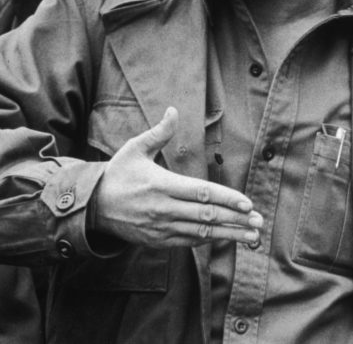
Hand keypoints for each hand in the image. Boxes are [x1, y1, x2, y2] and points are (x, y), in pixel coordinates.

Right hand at [93, 107, 262, 247]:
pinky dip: (208, 240)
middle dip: (236, 219)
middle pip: (206, 216)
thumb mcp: (135, 148)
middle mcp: (164, 208)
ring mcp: (161, 227)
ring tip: (252, 235)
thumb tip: (174, 110)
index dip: (227, 199)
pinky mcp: (158, 240)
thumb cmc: (118, 173)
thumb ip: (159, 132)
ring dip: (229, 234)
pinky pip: (188, 242)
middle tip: (259, 221)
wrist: (92, 206)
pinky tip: (226, 238)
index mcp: (162, 184)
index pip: (201, 193)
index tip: (248, 203)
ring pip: (201, 233)